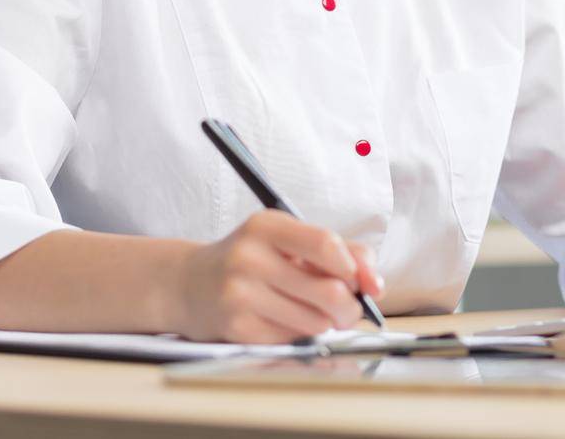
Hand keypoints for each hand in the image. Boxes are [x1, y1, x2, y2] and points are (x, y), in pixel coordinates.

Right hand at [164, 210, 384, 342]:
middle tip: (348, 309)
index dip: (353, 268)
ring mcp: (240, 293)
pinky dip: (301, 336)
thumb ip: (339, 251)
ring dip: (326, 324)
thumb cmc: (252, 260)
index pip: (325, 243)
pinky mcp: (236, 327)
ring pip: (315, 321)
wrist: (190, 284)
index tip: (360, 281)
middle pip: (328, 290)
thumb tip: (374, 284)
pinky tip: (286, 322)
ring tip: (314, 314)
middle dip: (350, 307)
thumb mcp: (288, 240)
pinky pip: (292, 339)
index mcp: (267, 225)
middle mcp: (249, 256)